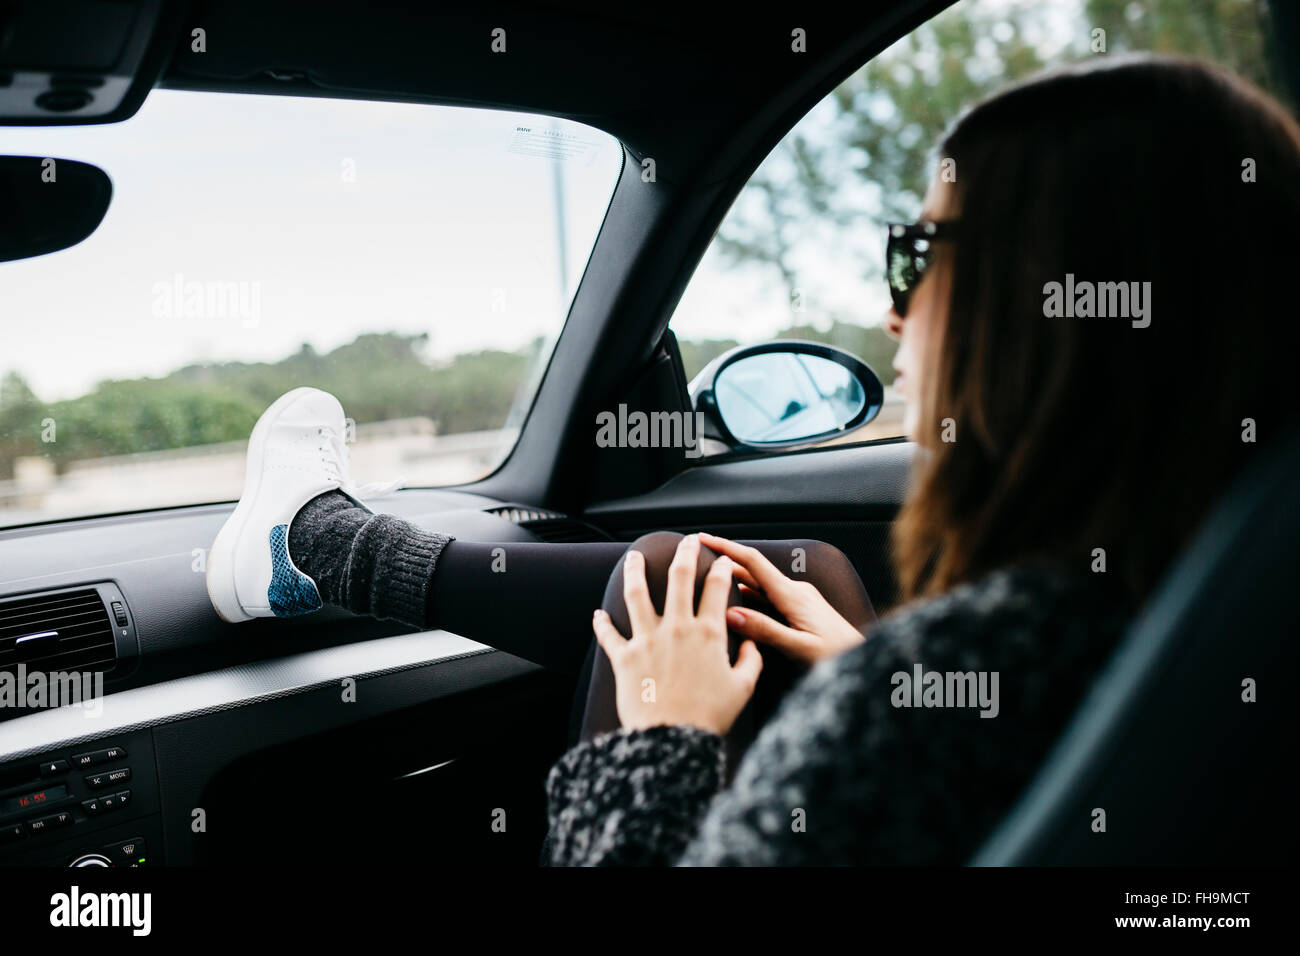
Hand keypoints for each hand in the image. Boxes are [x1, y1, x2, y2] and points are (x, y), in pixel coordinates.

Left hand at [592, 535, 762, 736]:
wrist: (672, 740)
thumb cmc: (709, 716)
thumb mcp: (742, 689)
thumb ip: (750, 661)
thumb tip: (751, 644)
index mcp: (708, 633)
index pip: (716, 589)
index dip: (720, 569)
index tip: (721, 560)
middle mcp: (676, 628)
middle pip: (677, 578)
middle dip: (683, 554)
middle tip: (685, 541)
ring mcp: (647, 640)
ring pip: (637, 594)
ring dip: (634, 571)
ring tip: (633, 557)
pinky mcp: (624, 658)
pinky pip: (609, 635)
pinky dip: (602, 623)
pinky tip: (598, 614)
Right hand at [698, 533, 865, 666]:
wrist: (865, 657)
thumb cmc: (838, 655)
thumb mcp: (800, 648)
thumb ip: (766, 631)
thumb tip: (732, 615)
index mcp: (792, 595)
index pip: (753, 562)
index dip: (726, 548)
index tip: (703, 539)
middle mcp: (795, 590)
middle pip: (753, 569)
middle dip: (725, 562)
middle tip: (697, 560)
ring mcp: (799, 597)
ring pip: (760, 583)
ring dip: (736, 579)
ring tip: (709, 581)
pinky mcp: (802, 606)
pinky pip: (769, 594)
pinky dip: (749, 593)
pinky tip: (737, 602)